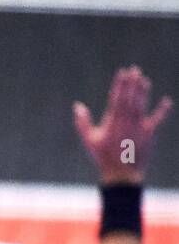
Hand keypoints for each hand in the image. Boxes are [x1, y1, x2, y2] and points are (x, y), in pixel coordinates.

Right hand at [74, 66, 171, 184]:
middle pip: (130, 96)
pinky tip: (166, 100)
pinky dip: (162, 109)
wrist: (121, 173)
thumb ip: (82, 122)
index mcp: (112, 120)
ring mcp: (139, 125)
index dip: (119, 83)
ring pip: (142, 103)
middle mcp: (126, 119)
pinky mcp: (149, 132)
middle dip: (132, 83)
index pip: (116, 96)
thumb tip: (77, 106)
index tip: (122, 72)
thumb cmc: (103, 157)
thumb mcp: (89, 140)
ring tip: (144, 80)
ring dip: (143, 91)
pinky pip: (157, 118)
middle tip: (134, 70)